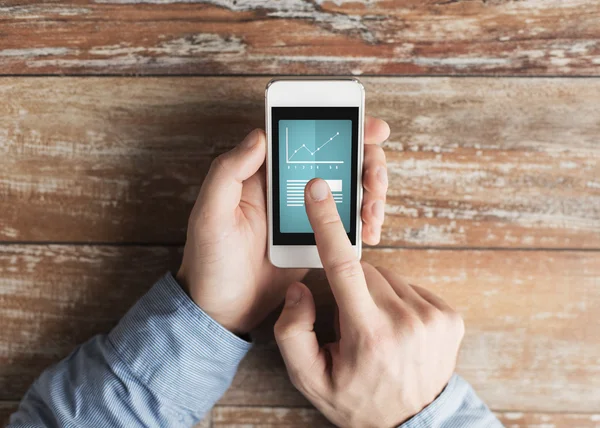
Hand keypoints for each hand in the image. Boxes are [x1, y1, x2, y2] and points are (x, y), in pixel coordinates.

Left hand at [177, 118, 389, 333]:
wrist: (223, 311)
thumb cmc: (209, 262)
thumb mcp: (210, 215)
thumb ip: (228, 172)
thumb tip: (259, 135)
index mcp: (262, 173)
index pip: (304, 137)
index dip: (340, 126)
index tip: (369, 128)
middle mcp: (288, 187)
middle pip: (338, 158)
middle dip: (367, 162)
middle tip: (374, 180)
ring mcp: (306, 213)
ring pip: (349, 188)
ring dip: (371, 193)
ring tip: (373, 213)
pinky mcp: (317, 238)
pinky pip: (347, 221)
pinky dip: (365, 222)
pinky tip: (369, 232)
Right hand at [274, 178, 464, 426]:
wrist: (414, 423)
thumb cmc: (357, 400)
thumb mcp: (310, 379)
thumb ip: (292, 332)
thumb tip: (302, 287)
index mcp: (370, 334)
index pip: (344, 267)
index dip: (328, 224)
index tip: (318, 190)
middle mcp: (407, 320)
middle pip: (364, 271)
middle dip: (350, 287)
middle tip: (351, 322)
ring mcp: (434, 317)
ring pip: (387, 277)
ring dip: (373, 293)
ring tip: (375, 329)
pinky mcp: (450, 315)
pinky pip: (410, 286)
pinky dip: (397, 299)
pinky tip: (395, 326)